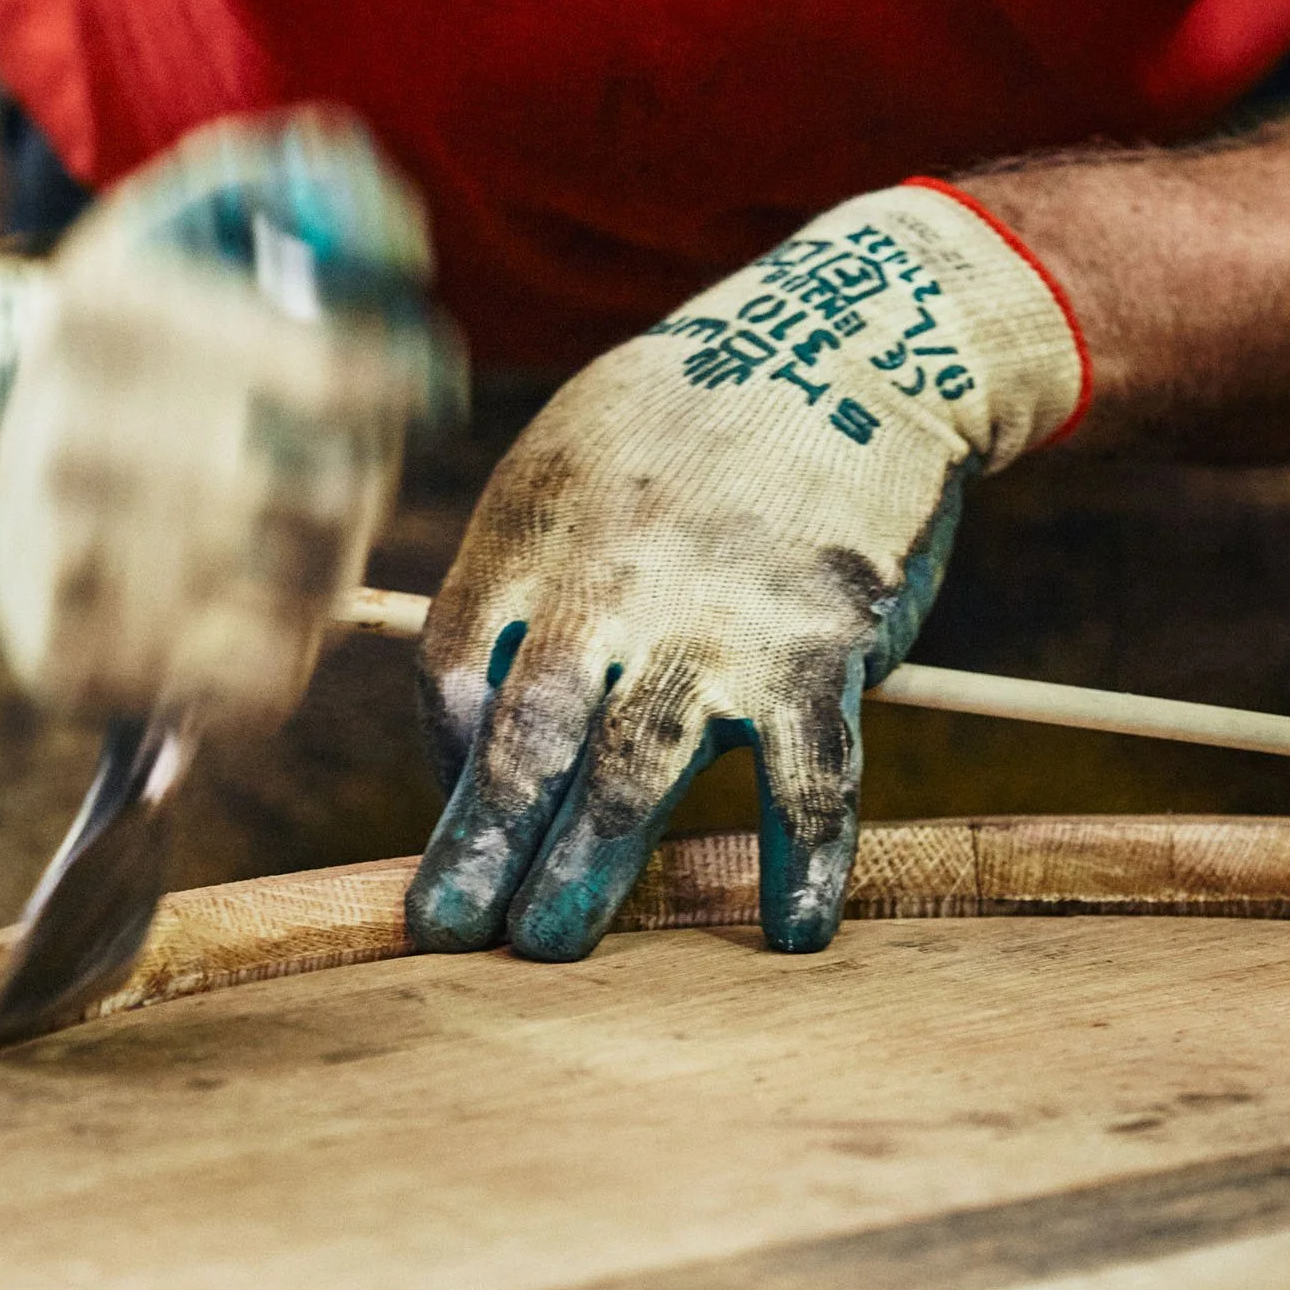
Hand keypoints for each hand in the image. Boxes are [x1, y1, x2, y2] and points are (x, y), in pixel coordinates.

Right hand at [0, 110, 460, 727]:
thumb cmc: (140, 330)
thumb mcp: (193, 214)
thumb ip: (310, 184)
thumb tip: (400, 246)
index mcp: (110, 309)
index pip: (336, 379)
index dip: (403, 384)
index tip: (409, 384)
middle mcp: (74, 436)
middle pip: (323, 498)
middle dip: (354, 481)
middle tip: (330, 463)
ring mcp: (62, 554)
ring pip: (298, 599)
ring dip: (322, 564)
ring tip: (284, 530)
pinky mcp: (68, 658)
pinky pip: (251, 688)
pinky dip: (281, 651)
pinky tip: (245, 600)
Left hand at [407, 181, 1085, 958]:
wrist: (846, 341)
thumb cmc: (687, 416)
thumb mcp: (563, 457)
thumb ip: (514, 577)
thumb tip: (466, 709)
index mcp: (530, 533)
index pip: (450, 676)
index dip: (443, 762)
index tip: (459, 812)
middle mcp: (610, 583)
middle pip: (525, 742)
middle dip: (481, 849)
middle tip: (451, 933)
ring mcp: (715, 623)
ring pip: (636, 775)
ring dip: (588, 873)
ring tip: (550, 948)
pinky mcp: (820, 647)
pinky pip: (808, 778)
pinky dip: (802, 864)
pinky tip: (791, 934)